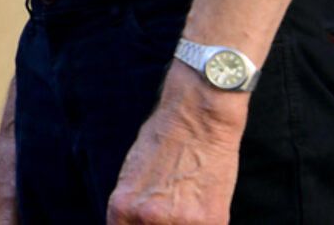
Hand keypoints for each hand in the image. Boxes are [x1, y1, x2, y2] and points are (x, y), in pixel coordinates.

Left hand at [106, 67, 246, 224]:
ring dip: (183, 223)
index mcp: (121, 207)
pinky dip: (204, 223)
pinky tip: (204, 205)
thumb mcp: (131, 175)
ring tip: (186, 203)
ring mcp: (180, 222)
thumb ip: (131, 206)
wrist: (197, 118)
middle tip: (169, 209)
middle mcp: (146, 219)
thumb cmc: (163, 140)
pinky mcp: (212, 221)